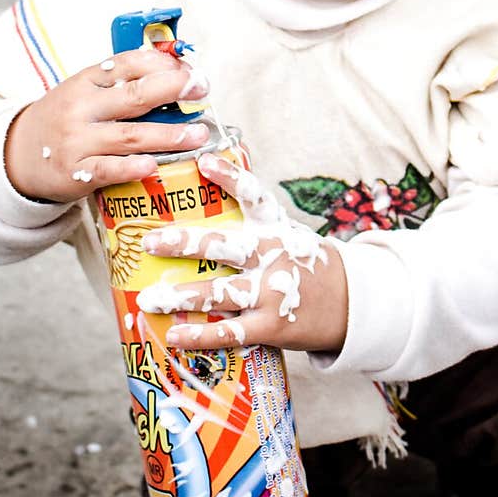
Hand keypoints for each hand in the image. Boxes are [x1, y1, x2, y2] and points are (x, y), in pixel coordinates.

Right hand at [4, 48, 210, 201]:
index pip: (127, 64)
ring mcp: (78, 140)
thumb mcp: (85, 92)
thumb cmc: (64, 120)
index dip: (162, 64)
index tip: (190, 70)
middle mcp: (81, 108)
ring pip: (130, 136)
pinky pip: (109, 169)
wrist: (18, 155)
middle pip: (134, 96)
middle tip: (201, 90)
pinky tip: (154, 165)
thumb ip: (121, 84)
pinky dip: (132, 167)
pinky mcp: (76, 171)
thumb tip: (174, 73)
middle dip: (173, 91)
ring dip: (169, 135)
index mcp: (85, 81)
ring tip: (198, 135)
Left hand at [136, 153, 348, 354]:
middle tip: (150, 241)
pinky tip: (174, 335)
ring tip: (149, 299)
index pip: (253, 195)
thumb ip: (254, 215)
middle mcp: (273, 255)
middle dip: (184, 243)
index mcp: (276, 227)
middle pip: (224, 246)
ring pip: (220, 293)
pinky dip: (200, 335)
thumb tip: (209, 175)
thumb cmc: (304, 263)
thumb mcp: (287, 231)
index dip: (229, 177)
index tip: (203, 161)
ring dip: (181, 296)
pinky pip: (230, 331)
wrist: (349, 303)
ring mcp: (272, 292)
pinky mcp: (271, 326)